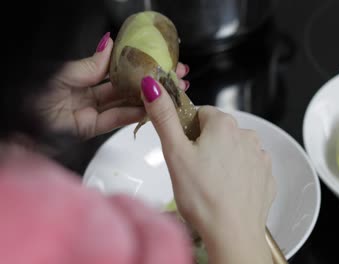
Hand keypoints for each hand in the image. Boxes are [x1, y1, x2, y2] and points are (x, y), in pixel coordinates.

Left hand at [37, 32, 189, 139]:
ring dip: (148, 99)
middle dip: (149, 82)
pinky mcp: (91, 129)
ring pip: (125, 104)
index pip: (115, 69)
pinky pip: (116, 120)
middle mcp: (88, 94)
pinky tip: (151, 108)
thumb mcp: (63, 73)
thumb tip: (110, 44)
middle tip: (171, 76)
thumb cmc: (33, 95)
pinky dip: (134, 114)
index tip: (154, 59)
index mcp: (80, 77)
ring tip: (169, 92)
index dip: (135, 65)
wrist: (20, 125)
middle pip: (125, 87)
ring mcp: (92, 112)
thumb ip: (91, 64)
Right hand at [139, 76, 275, 263]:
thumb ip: (164, 117)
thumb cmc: (203, 197)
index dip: (187, 131)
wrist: (232, 233)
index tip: (183, 150)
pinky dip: (237, 175)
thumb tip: (153, 87)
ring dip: (222, 159)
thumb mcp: (175, 153)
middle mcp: (247, 135)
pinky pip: (247, 167)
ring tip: (210, 183)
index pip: (200, 113)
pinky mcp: (266, 176)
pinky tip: (226, 190)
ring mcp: (260, 156)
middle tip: (193, 171)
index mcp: (224, 124)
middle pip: (218, 131)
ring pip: (233, 149)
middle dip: (204, 145)